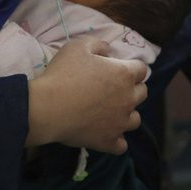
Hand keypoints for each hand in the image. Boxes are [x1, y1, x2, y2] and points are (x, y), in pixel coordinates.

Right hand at [25, 37, 147, 153]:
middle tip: (113, 88)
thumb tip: (108, 51)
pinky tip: (106, 133)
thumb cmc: (63, 74)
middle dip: (132, 88)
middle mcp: (128, 99)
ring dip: (126, 114)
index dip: (130, 66)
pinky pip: (122, 145)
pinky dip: (116, 139)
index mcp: (123, 74)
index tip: (117, 67)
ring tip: (110, 112)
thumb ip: (98, 44)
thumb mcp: (78, 47)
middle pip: (142, 93)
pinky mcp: (109, 141)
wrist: (48, 108)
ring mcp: (120, 123)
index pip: (141, 69)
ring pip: (135, 120)